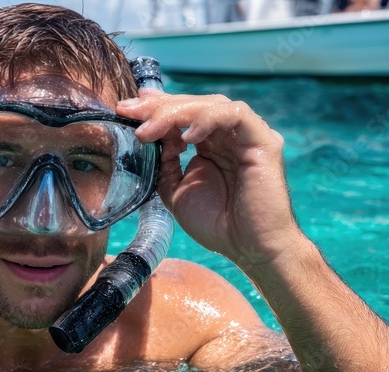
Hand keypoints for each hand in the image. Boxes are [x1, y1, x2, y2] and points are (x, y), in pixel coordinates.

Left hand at [116, 92, 302, 265]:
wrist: (249, 249)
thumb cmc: (218, 225)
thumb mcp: (177, 192)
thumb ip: (165, 164)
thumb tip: (150, 135)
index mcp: (210, 144)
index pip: (182, 114)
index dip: (154, 108)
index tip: (124, 111)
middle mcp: (228, 135)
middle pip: (194, 104)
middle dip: (159, 106)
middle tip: (131, 112)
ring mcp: (246, 136)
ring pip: (211, 104)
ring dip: (176, 112)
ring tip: (150, 130)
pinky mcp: (263, 141)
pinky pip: (236, 115)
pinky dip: (209, 119)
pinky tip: (188, 136)